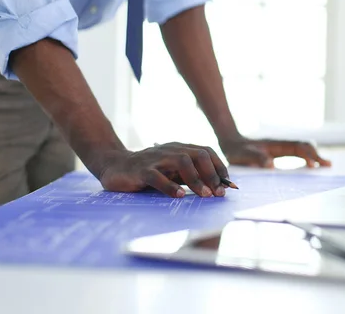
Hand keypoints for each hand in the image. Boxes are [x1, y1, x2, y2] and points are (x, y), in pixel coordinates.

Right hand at [97, 143, 229, 197]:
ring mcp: (156, 158)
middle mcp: (171, 149)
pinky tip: (179, 196)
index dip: (219, 168)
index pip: (206, 152)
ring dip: (196, 179)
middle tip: (218, 193)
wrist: (116, 166)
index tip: (228, 185)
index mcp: (180, 148)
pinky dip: (170, 186)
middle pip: (198, 155)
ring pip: (181, 162)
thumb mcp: (173, 172)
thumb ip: (192, 177)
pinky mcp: (141, 170)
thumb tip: (217, 188)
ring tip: (205, 195)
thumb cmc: (150, 171)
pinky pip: (157, 176)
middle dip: (212, 174)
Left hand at [220, 137, 331, 168]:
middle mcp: (281, 144)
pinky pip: (297, 153)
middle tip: (328, 165)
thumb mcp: (244, 155)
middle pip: (304, 146)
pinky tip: (311, 165)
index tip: (314, 165)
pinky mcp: (278, 153)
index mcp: (276, 144)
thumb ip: (256, 158)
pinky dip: (306, 158)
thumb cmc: (237, 149)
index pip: (297, 147)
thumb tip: (270, 164)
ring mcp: (281, 148)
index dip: (307, 154)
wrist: (230, 142)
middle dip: (316, 154)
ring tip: (325, 164)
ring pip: (302, 149)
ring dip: (314, 156)